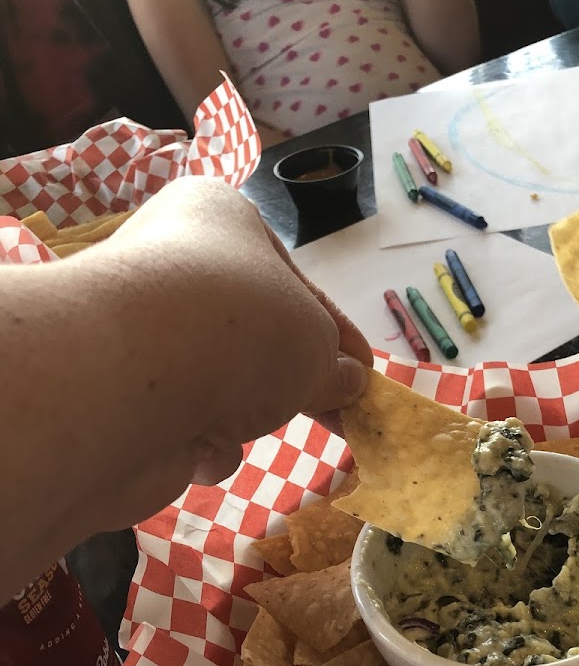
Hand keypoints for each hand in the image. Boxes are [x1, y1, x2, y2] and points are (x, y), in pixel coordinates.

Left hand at [99, 177, 371, 522]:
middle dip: (296, 380)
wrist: (131, 379)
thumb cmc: (241, 327)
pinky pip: (188, 424)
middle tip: (345, 416)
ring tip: (252, 422)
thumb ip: (335, 365)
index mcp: (218, 222)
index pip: (292, 280)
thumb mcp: (315, 340)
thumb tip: (349, 384)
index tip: (366, 376)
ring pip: (221, 383)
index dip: (336, 333)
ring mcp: (144, 335)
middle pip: (256, 334)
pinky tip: (203, 443)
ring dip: (246, 411)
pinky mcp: (124, 398)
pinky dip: (207, 443)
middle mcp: (172, 267)